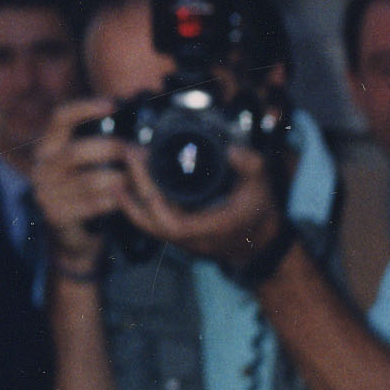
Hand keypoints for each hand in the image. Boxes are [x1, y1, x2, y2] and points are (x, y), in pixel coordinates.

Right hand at [28, 103, 135, 276]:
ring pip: (91, 180)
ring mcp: (46, 193)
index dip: (85, 107)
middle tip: (142, 153)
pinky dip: (115, 200)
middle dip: (115, 149)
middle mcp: (41, 168)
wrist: (72, 234)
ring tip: (139, 178)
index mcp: (47, 146)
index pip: (60, 118)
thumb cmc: (83, 190)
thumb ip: (98, 141)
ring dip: (121, 178)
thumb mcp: (85, 162)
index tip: (113, 105)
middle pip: (79, 150)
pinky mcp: (57, 216)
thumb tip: (130, 117)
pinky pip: (94, 204)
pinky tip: (125, 199)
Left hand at [120, 128, 290, 277]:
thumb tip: (232, 149)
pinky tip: (133, 176)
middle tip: (131, 154)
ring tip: (127, 163)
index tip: (145, 172)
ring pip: (147, 222)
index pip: (173, 224)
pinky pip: (150, 219)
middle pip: (151, 221)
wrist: (259, 240)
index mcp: (210, 229)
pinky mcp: (176, 231)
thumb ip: (251, 165)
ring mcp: (181, 237)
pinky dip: (138, 199)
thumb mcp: (261, 185)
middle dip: (136, 188)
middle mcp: (190, 238)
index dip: (154, 203)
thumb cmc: (259, 213)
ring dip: (132, 194)